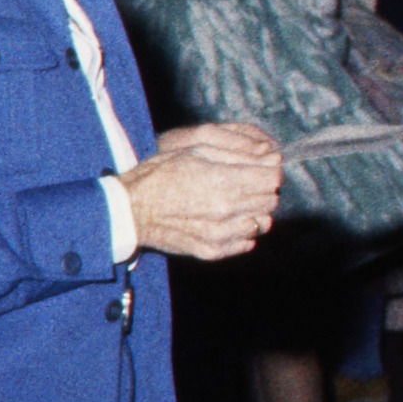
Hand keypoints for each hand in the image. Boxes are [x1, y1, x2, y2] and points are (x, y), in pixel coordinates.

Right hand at [122, 125, 283, 259]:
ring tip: (233, 204)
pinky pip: (246, 243)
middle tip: (242, 185)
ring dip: (254, 212)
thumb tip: (273, 159)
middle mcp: (228, 210)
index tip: (257, 169)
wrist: (128, 209)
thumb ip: (239, 155)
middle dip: (262, 190)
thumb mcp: (197, 150)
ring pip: (262, 223)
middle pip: (271, 200)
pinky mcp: (212, 250)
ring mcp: (221, 233)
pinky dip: (242, 233)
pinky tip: (225, 222)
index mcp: (226, 181)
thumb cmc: (159, 175)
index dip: (268, 171)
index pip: (274, 178)